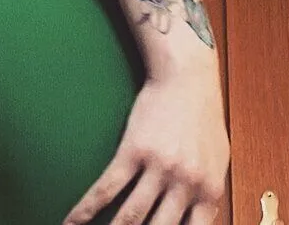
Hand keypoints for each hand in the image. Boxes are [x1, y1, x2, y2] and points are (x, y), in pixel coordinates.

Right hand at [64, 65, 230, 224]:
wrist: (186, 78)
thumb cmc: (202, 118)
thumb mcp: (217, 160)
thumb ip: (207, 193)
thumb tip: (199, 219)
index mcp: (208, 190)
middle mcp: (185, 183)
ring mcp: (158, 168)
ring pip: (130, 217)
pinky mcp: (133, 152)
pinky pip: (106, 189)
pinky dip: (85, 210)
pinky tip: (71, 222)